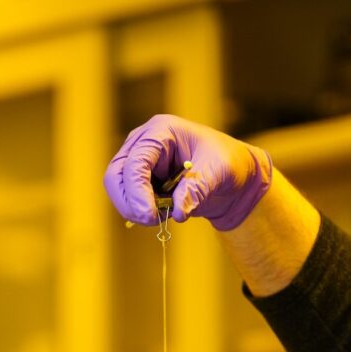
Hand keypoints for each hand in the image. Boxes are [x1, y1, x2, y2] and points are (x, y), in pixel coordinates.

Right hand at [104, 115, 271, 229]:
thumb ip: (198, 189)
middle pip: (116, 175)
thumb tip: (178, 212)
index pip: (136, 161)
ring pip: (119, 190)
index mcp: (161, 131)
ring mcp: (139, 162)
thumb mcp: (219, 172)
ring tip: (162, 217)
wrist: (234, 178)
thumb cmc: (229, 163)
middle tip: (150, 220)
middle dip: (129, 201)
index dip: (136, 190)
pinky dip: (142, 212)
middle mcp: (143, 143)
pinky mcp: (141, 181)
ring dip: (135, 209)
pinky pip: (130, 201)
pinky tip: (164, 213)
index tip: (148, 214)